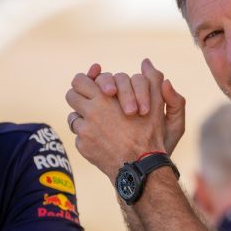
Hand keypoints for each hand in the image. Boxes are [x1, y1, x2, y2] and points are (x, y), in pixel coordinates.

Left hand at [66, 59, 185, 176]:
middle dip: (80, 95)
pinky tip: (102, 139)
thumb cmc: (153, 135)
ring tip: (96, 120)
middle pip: (71, 95)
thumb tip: (146, 62)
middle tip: (90, 99)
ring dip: (82, 115)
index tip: (93, 83)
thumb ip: (153, 80)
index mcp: (105, 97)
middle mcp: (91, 112)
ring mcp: (85, 131)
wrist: (142, 168)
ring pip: (73, 116)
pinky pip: (78, 135)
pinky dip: (87, 135)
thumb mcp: (159, 105)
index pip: (80, 80)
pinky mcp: (83, 146)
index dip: (86, 80)